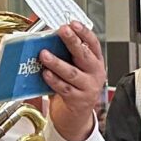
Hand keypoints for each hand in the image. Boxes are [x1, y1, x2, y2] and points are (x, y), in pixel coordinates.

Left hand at [38, 21, 106, 140]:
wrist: (76, 117)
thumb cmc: (73, 88)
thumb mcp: (74, 68)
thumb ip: (65, 55)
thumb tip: (47, 37)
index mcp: (95, 62)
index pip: (93, 43)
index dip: (84, 32)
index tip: (73, 23)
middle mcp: (95, 74)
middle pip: (84, 54)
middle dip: (72, 41)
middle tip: (62, 30)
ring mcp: (88, 88)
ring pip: (72, 72)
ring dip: (57, 62)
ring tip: (45, 54)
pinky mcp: (78, 100)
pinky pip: (64, 88)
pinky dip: (53, 80)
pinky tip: (45, 73)